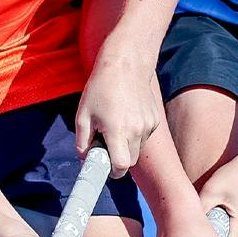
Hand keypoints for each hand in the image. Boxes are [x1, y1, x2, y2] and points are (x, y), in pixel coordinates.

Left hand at [75, 59, 161, 177]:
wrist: (125, 65)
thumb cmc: (101, 88)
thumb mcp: (83, 115)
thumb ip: (82, 142)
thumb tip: (85, 158)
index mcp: (117, 131)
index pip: (120, 166)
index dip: (112, 172)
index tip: (105, 167)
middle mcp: (136, 130)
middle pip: (130, 162)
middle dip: (118, 160)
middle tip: (106, 144)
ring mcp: (148, 125)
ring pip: (138, 149)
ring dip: (127, 146)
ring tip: (116, 125)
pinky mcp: (155, 120)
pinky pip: (144, 137)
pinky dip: (135, 134)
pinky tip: (127, 117)